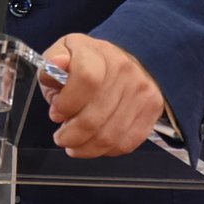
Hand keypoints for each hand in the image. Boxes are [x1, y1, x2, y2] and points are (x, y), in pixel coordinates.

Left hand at [39, 34, 166, 157]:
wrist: (125, 60)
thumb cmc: (87, 63)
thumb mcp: (62, 54)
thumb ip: (52, 63)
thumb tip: (58, 63)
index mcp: (97, 53)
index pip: (86, 79)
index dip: (67, 104)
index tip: (56, 113)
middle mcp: (124, 70)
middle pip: (94, 117)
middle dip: (70, 135)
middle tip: (61, 137)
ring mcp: (141, 91)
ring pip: (109, 136)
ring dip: (85, 148)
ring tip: (74, 144)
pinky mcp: (152, 109)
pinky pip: (125, 143)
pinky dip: (105, 150)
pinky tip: (94, 144)